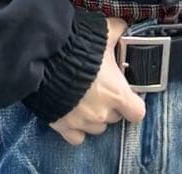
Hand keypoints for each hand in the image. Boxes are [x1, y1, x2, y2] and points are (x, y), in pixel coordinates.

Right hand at [49, 17, 145, 145]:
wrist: (44, 60)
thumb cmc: (77, 49)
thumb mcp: (103, 35)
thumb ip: (116, 34)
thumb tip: (121, 28)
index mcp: (117, 94)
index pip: (137, 112)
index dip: (133, 105)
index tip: (128, 98)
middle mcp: (102, 113)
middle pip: (115, 117)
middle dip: (110, 106)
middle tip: (100, 90)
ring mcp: (83, 123)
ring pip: (97, 128)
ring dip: (94, 117)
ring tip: (85, 101)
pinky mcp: (64, 127)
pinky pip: (77, 137)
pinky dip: (76, 130)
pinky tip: (74, 116)